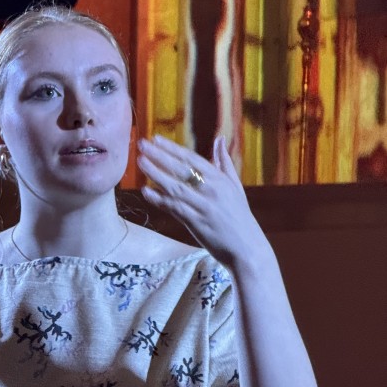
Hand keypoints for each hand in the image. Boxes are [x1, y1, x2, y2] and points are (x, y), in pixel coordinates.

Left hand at [137, 134, 270, 268]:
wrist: (246, 247)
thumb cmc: (240, 216)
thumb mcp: (235, 186)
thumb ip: (224, 163)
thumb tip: (219, 139)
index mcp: (220, 179)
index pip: (192, 159)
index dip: (172, 148)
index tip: (156, 138)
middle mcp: (211, 190)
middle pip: (180, 169)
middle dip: (159, 156)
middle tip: (142, 145)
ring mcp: (202, 206)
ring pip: (174, 187)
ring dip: (155, 174)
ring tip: (140, 163)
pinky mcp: (196, 223)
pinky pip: (174, 208)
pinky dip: (159, 199)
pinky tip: (146, 191)